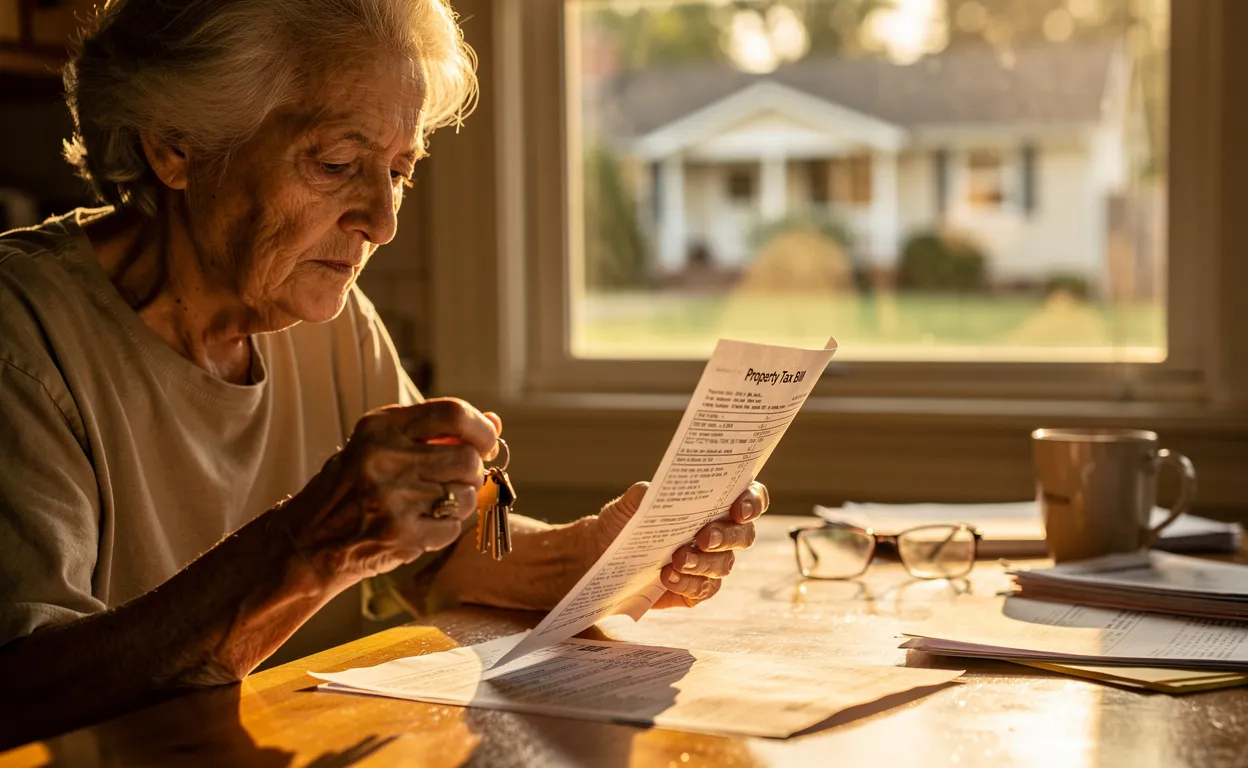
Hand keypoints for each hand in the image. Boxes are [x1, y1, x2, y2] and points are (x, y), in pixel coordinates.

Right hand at [278, 398, 499, 586]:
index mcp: (380, 427)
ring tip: (433, 504)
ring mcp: (393, 498)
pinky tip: (419, 526)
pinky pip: (452, 528)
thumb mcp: (383, 446)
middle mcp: (385, 458)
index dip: (481, 429)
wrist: (307, 540)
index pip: (453, 413)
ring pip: (465, 495)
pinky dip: (444, 530)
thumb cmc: (354, 487)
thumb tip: (497, 422)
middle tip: (455, 480)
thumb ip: (438, 433)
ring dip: (459, 503)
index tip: (487, 442)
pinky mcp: (401, 534)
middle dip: (471, 472)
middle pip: (467, 459)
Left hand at [593, 481, 769, 608]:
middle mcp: (719, 533)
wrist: (603, 557)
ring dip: (703, 562)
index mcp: (712, 503)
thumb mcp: (628, 505)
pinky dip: (688, 583)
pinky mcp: (697, 589)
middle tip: (705, 538)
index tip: (739, 510)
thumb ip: (643, 495)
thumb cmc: (623, 524)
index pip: (749, 499)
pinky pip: (705, 589)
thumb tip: (653, 490)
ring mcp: (710, 563)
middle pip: (743, 535)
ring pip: (724, 564)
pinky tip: (667, 577)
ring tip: (677, 559)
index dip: (753, 503)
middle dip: (727, 536)